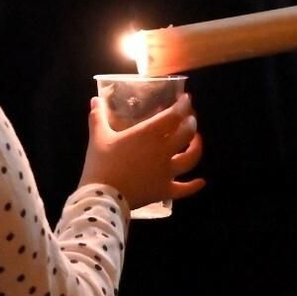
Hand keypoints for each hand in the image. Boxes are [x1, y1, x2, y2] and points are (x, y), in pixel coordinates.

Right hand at [79, 93, 204, 209]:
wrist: (102, 196)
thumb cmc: (102, 163)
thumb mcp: (98, 137)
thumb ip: (98, 117)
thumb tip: (95, 100)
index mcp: (148, 134)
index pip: (173, 115)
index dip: (183, 105)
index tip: (185, 99)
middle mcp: (163, 150)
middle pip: (187, 133)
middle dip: (191, 123)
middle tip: (189, 118)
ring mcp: (167, 171)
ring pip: (191, 158)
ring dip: (197, 148)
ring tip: (196, 141)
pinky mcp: (165, 190)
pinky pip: (185, 188)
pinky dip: (194, 186)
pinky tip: (201, 181)